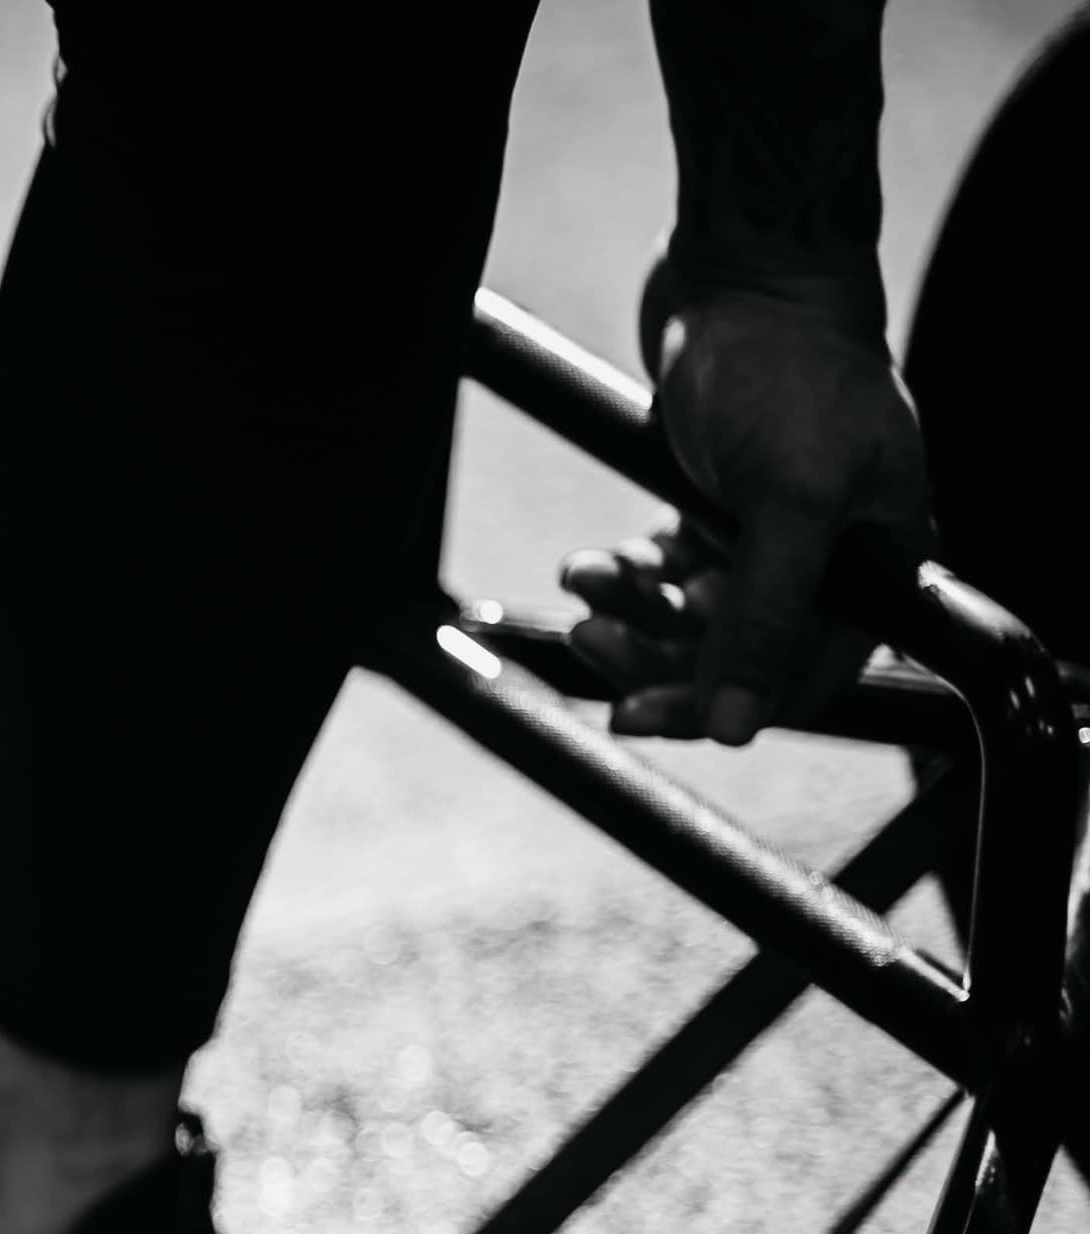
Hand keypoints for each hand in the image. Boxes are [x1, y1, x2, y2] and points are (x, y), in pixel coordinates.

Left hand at [559, 276, 928, 746]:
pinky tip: (591, 562)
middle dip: (658, 656)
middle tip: (595, 641)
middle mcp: (832, 559)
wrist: (742, 275)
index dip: (721, 704)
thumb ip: (765, 614)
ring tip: (587, 583)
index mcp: (879, 566)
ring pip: (693, 621)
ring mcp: (773, 536)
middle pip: (737, 658)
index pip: (801, 678)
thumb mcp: (787, 500)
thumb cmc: (789, 370)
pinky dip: (627, 574)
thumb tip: (739, 723)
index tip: (639, 712)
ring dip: (633, 614)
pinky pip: (669, 575)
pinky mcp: (721, 509)